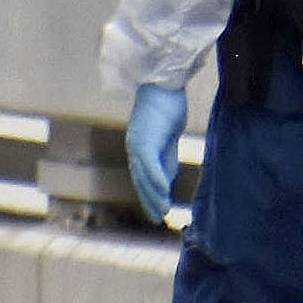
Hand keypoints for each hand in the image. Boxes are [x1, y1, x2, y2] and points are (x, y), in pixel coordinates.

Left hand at [126, 83, 187, 224]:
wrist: (162, 84)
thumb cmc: (166, 105)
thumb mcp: (168, 137)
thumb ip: (166, 157)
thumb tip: (165, 180)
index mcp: (140, 150)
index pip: (143, 179)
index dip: (150, 197)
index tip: (157, 211)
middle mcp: (135, 150)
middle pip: (141, 182)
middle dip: (149, 201)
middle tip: (158, 219)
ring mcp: (138, 146)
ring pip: (144, 177)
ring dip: (154, 196)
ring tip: (163, 211)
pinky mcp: (145, 140)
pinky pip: (151, 165)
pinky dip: (157, 180)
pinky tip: (165, 192)